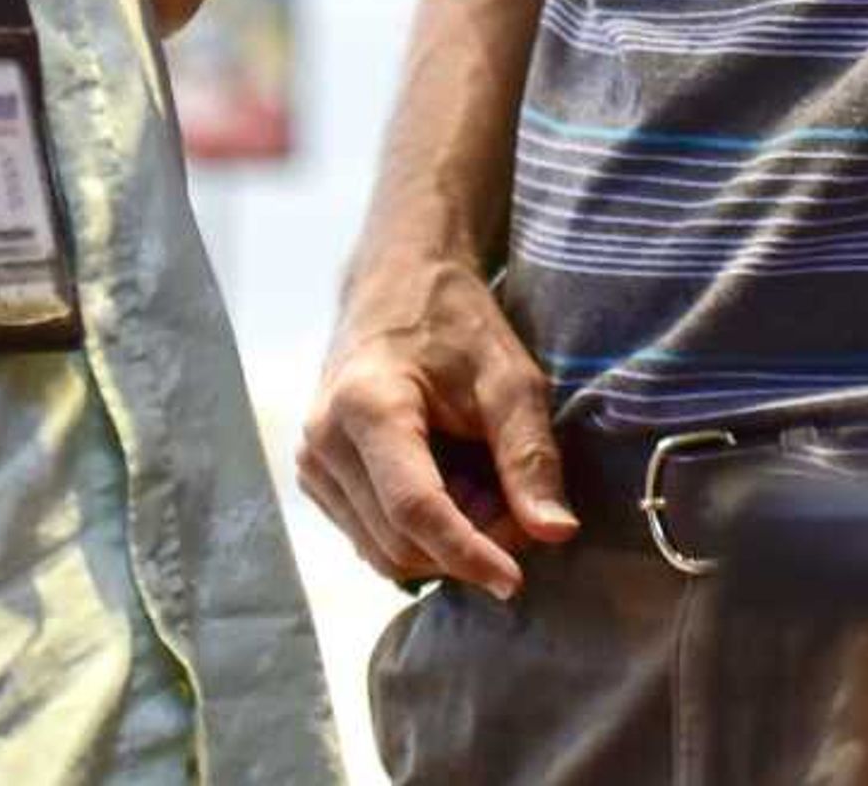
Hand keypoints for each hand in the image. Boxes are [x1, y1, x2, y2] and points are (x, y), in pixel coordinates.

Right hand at [298, 252, 571, 595]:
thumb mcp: (508, 379)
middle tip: (517, 509)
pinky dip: (419, 535)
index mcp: (367, 406)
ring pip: (382, 550)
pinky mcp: (315, 478)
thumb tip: (556, 533)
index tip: (515, 581)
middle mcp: (323, 440)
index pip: (415, 509)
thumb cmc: (456, 326)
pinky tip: (451, 489)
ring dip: (443, 545)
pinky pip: (370, 538)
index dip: (467, 553)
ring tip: (484, 490)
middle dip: (466, 545)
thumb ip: (530, 455)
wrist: (397, 287)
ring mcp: (311, 463)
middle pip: (398, 539)